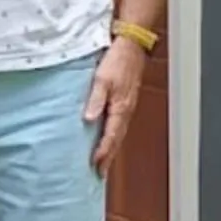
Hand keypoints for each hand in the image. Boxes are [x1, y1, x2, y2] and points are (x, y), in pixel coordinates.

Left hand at [85, 36, 147, 175]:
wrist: (131, 46)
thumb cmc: (117, 60)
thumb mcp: (102, 79)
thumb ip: (95, 99)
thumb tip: (88, 119)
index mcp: (121, 108)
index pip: (110, 136)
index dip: (102, 152)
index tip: (95, 166)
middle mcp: (125, 110)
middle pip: (117, 140)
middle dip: (108, 157)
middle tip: (99, 174)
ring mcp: (127, 106)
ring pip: (119, 133)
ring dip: (111, 149)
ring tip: (102, 162)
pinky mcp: (125, 101)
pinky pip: (119, 124)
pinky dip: (113, 136)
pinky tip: (107, 138)